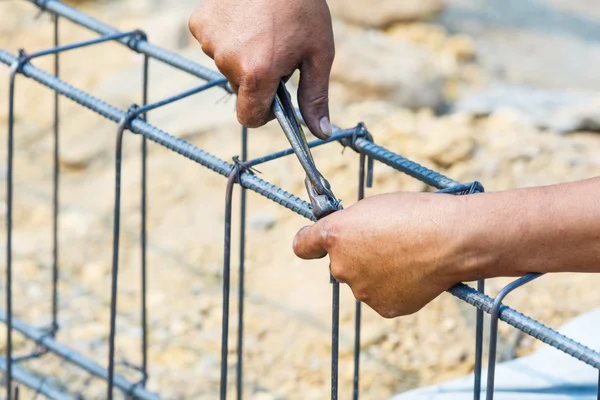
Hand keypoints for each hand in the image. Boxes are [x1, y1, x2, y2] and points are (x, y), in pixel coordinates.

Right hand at [189, 0, 334, 137]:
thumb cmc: (302, 8)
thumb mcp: (318, 54)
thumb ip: (315, 96)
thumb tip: (321, 133)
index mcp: (257, 74)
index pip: (248, 118)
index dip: (265, 112)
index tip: (276, 95)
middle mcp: (228, 62)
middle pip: (240, 90)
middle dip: (257, 78)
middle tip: (275, 49)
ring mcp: (210, 42)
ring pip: (226, 66)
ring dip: (242, 56)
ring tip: (261, 29)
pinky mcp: (199, 24)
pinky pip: (213, 43)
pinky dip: (227, 37)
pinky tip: (244, 19)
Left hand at [293, 193, 467, 317]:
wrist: (451, 240)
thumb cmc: (415, 214)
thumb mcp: (373, 207)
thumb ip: (351, 225)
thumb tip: (348, 237)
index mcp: (334, 235)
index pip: (303, 245)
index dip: (310, 244)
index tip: (314, 244)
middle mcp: (341, 265)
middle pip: (340, 264)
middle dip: (356, 256)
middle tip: (387, 244)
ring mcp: (361, 290)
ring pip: (363, 281)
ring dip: (377, 272)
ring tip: (407, 256)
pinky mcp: (382, 307)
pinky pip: (382, 297)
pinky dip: (394, 288)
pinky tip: (413, 273)